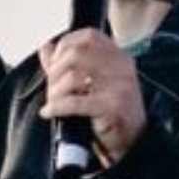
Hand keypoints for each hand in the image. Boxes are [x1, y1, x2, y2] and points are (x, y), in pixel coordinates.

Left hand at [39, 27, 145, 167]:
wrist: (132, 143)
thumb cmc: (109, 113)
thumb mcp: (93, 83)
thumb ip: (68, 64)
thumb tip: (45, 49)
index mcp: (119, 57)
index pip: (88, 36)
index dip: (66, 45)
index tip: (55, 63)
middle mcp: (122, 67)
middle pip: (76, 54)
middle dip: (56, 70)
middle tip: (51, 87)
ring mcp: (119, 87)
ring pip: (73, 76)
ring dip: (54, 90)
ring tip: (52, 101)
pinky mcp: (112, 108)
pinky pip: (75, 102)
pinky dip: (56, 107)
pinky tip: (49, 112)